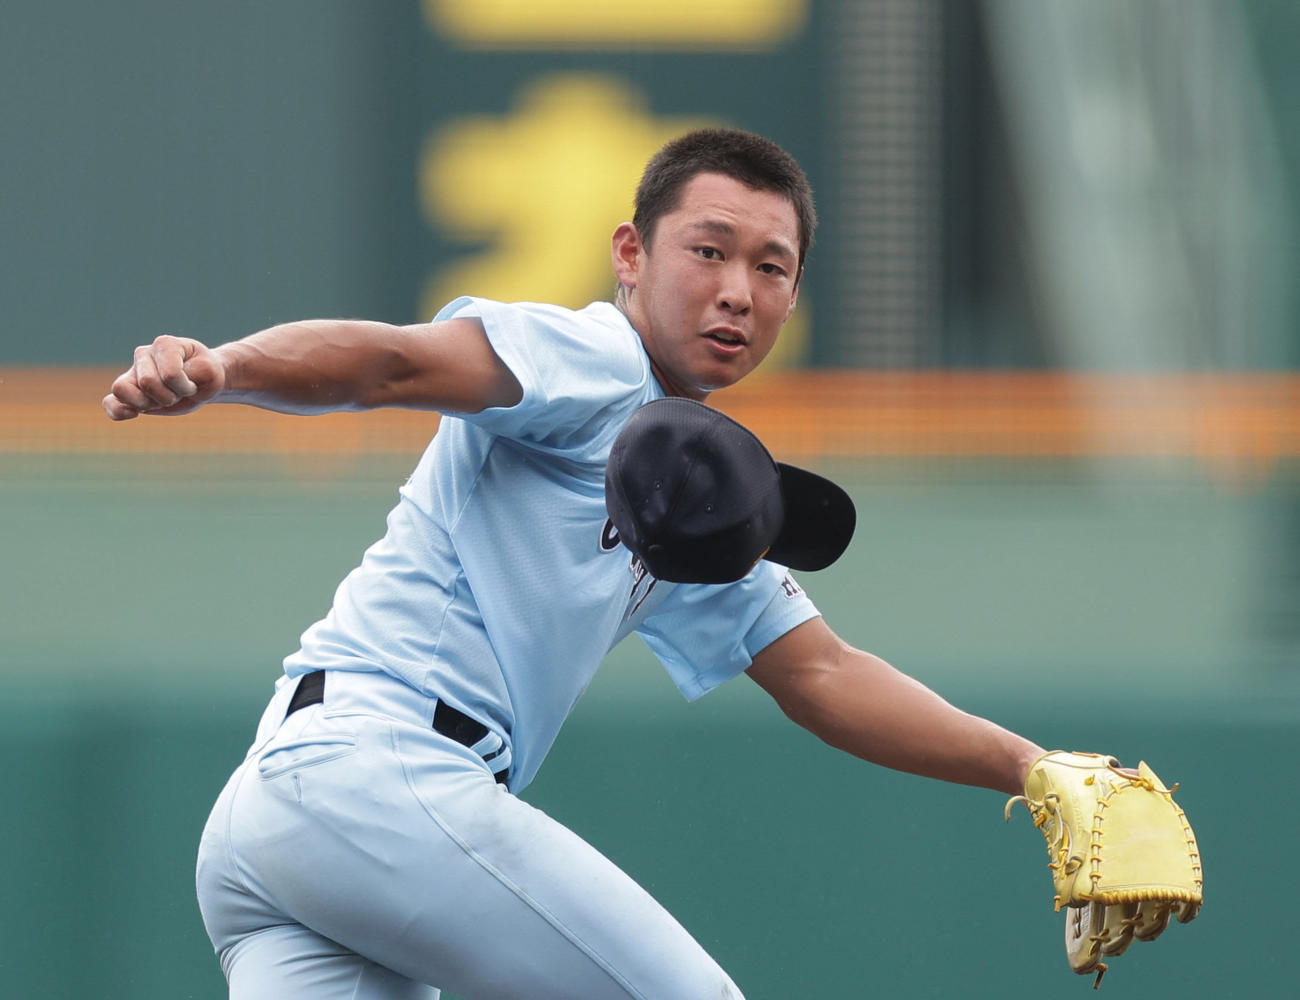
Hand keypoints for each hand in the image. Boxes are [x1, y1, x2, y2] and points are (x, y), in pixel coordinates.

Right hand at [102, 334, 225, 419]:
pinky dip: (117, 411)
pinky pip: (110, 402)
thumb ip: (195, 372)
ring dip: (148, 404)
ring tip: (162, 400)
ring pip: (121, 389)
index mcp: (165, 344)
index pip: (169, 374)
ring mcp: (133, 372)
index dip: (185, 386)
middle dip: (170, 396)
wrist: (202, 381)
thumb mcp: (210, 372)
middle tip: (180, 393)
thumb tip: (169, 378)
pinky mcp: (128, 391)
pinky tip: (134, 414)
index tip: (194, 384)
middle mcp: (144, 354)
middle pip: (147, 383)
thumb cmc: (205, 374)